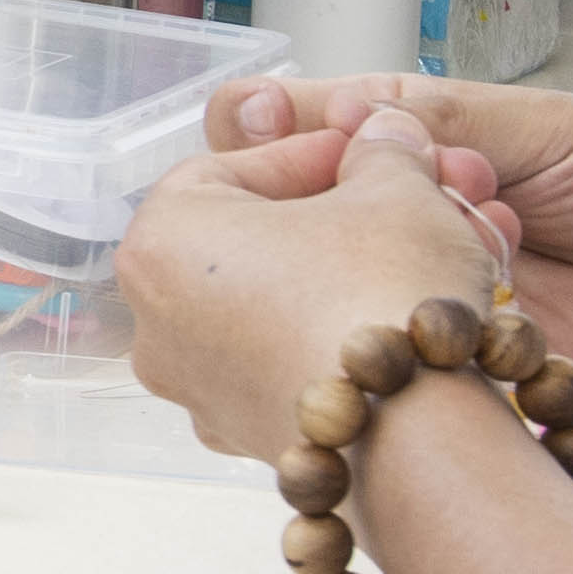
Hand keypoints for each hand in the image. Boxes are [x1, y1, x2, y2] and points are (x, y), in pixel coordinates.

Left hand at [114, 98, 517, 461]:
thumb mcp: (396, 189)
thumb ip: (382, 152)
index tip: (362, 150)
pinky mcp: (246, 434)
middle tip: (390, 202)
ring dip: (338, 275)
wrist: (415, 434)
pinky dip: (334, 337)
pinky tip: (398, 324)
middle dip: (328, 216)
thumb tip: (383, 139)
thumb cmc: (381, 301)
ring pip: (271, 305)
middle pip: (247, 240)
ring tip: (411, 260)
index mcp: (161, 243)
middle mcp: (157, 323)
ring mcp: (198, 388)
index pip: (228, 168)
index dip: (307, 151)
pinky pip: (287, 363)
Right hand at [187, 73, 572, 401]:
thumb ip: (443, 120)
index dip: (264, 131)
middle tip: (431, 185)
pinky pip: (401, 342)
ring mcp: (410, 288)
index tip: (273, 135)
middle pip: (293, 214)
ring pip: (342, 280)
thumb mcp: (546, 124)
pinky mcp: (441, 355)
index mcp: (409, 139)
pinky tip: (482, 298)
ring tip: (504, 230)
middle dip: (341, 196)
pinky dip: (431, 318)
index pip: (294, 126)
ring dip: (408, 253)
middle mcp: (393, 215)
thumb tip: (335, 106)